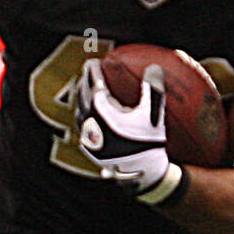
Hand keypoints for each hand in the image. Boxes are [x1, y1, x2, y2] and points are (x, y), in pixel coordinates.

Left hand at [76, 59, 177, 198]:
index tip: (94, 61)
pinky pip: (83, 125)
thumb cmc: (148, 142)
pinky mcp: (89, 148)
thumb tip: (154, 67)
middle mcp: (89, 121)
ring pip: (79, 111)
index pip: (93, 82)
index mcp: (100, 109)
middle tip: (89, 73)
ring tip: (87, 91)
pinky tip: (91, 116)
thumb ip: (152, 89)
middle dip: (84, 81)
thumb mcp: (153, 114)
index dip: (93, 69)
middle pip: (81, 95)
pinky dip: (85, 115)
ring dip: (82, 98)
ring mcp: (87, 136)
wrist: (140, 173)